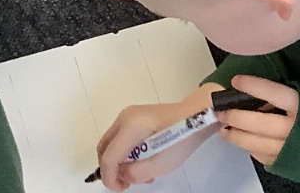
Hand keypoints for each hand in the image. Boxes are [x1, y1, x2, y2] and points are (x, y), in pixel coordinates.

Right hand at [95, 86, 218, 190]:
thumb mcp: (161, 164)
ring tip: (139, 174)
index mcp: (130, 127)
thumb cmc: (181, 138)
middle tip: (126, 183)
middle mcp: (124, 117)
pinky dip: (124, 152)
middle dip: (111, 169)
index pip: (108, 156)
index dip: (110, 177)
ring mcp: (128, 115)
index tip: (121, 189)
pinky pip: (120, 137)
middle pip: (104, 148)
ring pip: (111, 143)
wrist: (195, 116)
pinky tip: (141, 161)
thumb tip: (123, 174)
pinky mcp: (134, 117)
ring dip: (119, 162)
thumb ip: (136, 173)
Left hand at [216, 75, 299, 166]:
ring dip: (237, 137)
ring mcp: (291, 151)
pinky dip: (251, 149)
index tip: (236, 81)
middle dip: (236, 117)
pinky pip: (264, 158)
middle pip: (259, 123)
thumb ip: (294, 93)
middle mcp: (295, 130)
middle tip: (220, 112)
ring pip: (257, 144)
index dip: (253, 86)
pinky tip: (244, 143)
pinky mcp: (289, 165)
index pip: (274, 93)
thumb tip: (265, 88)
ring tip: (223, 130)